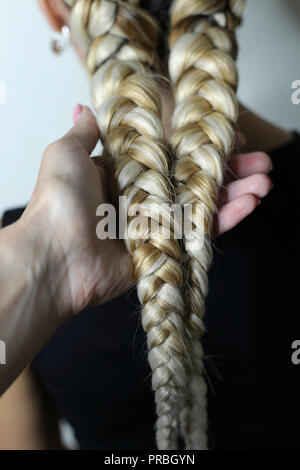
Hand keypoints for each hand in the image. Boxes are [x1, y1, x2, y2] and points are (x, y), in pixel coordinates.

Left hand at [20, 107, 272, 319]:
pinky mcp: (166, 251)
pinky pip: (200, 233)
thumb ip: (86, 131)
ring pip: (203, 206)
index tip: (225, 135)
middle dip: (227, 169)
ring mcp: (157, 225)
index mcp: (123, 173)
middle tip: (258, 159)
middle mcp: (143, 198)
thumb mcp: (67, 153)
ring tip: (265, 179)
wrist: (55, 254)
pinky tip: (251, 202)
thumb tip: (85, 107)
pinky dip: (226, 219)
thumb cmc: (59, 201)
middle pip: (193, 180)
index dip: (197, 145)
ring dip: (235, 192)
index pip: (170, 154)